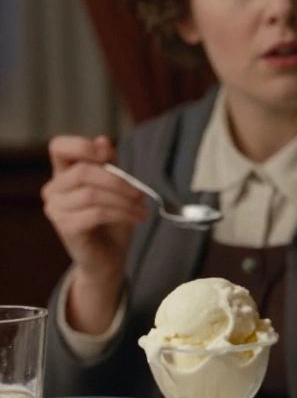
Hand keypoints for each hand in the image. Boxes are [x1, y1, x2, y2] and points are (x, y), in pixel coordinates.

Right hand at [41, 136, 147, 332]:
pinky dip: (122, 213)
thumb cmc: (112, 220)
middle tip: (140, 193)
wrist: (109, 258)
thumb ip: (110, 165)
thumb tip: (103, 140)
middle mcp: (53, 190)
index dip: (81, 145)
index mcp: (64, 174)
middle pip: (82, 171)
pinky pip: (96, 213)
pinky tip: (136, 218)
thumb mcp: (116, 188)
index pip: (59, 147)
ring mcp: (56, 209)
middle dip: (118, 181)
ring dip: (124, 201)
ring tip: (141, 210)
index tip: (106, 154)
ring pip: (91, 194)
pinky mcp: (65, 228)